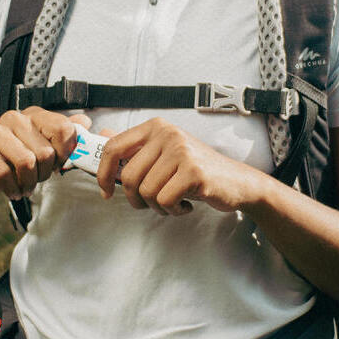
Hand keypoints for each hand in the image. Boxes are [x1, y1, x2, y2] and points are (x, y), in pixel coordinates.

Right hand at [0, 108, 88, 203]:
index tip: (57, 164)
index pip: (64, 129)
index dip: (65, 154)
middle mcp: (15, 118)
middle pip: (46, 152)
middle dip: (44, 174)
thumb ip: (64, 135)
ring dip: (28, 183)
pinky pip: (3, 174)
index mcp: (34, 115)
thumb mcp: (43, 148)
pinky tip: (11, 190)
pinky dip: (11, 189)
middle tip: (35, 178)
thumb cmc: (15, 161)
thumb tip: (86, 121)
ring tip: (24, 186)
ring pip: (26, 162)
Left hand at [94, 117, 266, 216]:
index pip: (114, 147)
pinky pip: (164, 200)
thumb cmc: (195, 171)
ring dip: (157, 207)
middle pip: (128, 176)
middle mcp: (167, 134)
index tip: (106, 193)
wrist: (236, 182)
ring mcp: (182, 151)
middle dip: (135, 199)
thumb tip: (102, 134)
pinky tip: (185, 204)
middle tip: (152, 203)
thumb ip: (134, 148)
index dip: (103, 173)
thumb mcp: (163, 154)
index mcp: (155, 127)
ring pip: (146, 191)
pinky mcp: (194, 172)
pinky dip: (172, 210)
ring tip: (173, 202)